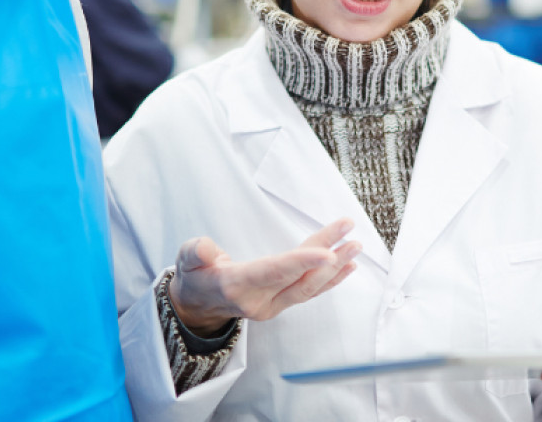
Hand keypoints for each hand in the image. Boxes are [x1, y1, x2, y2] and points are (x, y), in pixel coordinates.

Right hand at [167, 218, 361, 335]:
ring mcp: (272, 305)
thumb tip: (207, 249)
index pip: (274, 272)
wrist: (198, 307)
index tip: (327, 253)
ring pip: (308, 287)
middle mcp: (258, 300)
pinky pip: (310, 292)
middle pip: (298, 278)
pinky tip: (349, 265)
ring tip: (355, 246)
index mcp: (236, 285)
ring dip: (335, 267)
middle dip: (327, 255)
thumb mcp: (186, 261)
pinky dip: (331, 279)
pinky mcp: (280, 304)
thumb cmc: (195, 277)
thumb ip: (195, 253)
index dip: (301, 262)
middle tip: (349, 234)